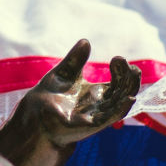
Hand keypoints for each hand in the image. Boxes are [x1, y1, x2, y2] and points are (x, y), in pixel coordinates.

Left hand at [0, 39, 139, 165]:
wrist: (32, 115)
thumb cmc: (48, 96)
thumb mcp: (63, 74)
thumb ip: (74, 60)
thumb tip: (85, 41)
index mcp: (97, 93)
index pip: (119, 82)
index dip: (123, 70)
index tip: (118, 58)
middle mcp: (100, 104)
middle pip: (124, 92)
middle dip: (129, 77)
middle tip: (121, 61)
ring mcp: (96, 115)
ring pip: (121, 104)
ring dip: (129, 89)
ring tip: (132, 72)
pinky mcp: (89, 125)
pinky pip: (110, 118)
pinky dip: (121, 108)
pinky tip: (128, 98)